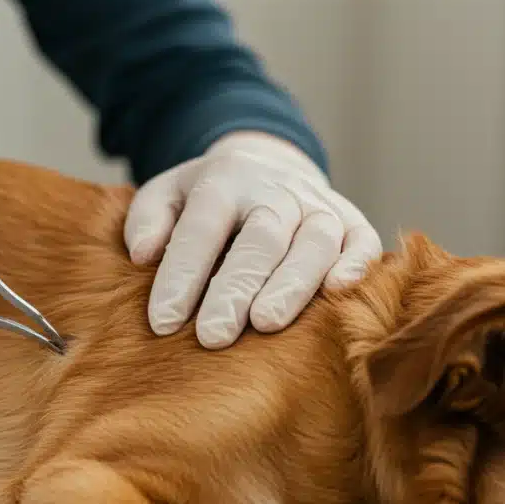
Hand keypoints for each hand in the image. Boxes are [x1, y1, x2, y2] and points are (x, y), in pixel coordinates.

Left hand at [123, 131, 381, 347]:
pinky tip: (337, 295)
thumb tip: (142, 254)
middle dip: (236, 289)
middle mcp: (276, 191)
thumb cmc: (206, 198)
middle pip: (261, 239)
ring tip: (266, 325)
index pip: (201, 228)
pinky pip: (363, 243)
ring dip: (291, 285)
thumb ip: (148, 219)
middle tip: (212, 336)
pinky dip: (355, 267)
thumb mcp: (165, 194)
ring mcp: (319, 206)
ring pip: (314, 243)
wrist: (267, 166)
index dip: (182, 275)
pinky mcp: (354, 223)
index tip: (163, 322)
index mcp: (224, 181)